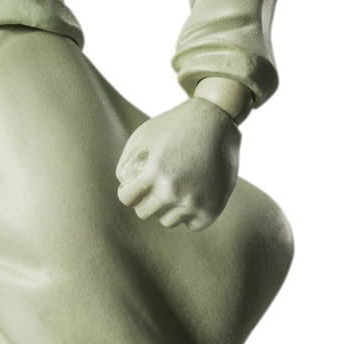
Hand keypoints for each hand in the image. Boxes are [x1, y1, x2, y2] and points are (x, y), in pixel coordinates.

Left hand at [116, 97, 239, 230]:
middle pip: (144, 212)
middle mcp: (173, 190)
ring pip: (168, 221)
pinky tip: (194, 194)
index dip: (129, 189)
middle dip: (147, 198)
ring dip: (169, 207)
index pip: (126, 198)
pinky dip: (191, 213)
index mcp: (153, 172)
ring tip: (179, 185)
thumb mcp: (143, 135)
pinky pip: (192, 224)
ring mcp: (194, 201)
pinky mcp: (212, 208)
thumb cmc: (175, 125)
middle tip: (159, 182)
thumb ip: (126, 164)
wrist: (217, 118)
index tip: (138, 181)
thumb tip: (124, 188)